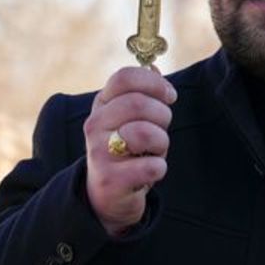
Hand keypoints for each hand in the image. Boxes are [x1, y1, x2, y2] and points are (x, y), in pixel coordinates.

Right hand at [83, 65, 175, 236]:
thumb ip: (141, 93)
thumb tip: (154, 68)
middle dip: (163, 116)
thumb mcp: (129, 118)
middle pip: (139, 103)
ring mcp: (99, 152)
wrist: (106, 196)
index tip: (169, 96)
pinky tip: (150, 172)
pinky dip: (159, 169)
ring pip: (146, 133)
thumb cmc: (126, 150)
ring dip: (162, 143)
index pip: (124, 77)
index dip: (154, 83)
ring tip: (154, 152)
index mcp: (102, 104)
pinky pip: (152, 166)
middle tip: (162, 129)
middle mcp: (95, 124)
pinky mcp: (110, 180)